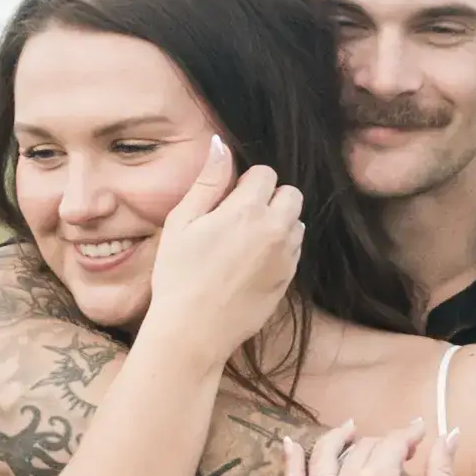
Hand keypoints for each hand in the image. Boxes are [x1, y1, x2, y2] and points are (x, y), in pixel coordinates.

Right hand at [136, 137, 306, 377]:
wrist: (194, 331)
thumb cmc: (179, 276)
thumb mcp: (182, 223)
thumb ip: (207, 181)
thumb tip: (220, 144)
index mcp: (247, 210)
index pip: (266, 174)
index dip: (246, 184)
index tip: (227, 202)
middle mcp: (275, 230)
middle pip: (290, 194)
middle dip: (269, 199)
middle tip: (239, 219)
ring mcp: (286, 257)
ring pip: (296, 222)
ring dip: (278, 224)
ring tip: (245, 243)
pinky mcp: (288, 280)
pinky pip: (294, 250)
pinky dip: (280, 249)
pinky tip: (251, 264)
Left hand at [289, 420, 471, 475]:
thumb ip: (443, 471)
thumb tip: (450, 433)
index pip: (393, 443)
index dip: (408, 435)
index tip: (418, 434)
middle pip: (361, 450)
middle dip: (380, 443)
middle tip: (394, 448)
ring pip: (323, 459)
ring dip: (336, 439)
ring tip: (348, 431)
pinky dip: (291, 463)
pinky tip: (291, 444)